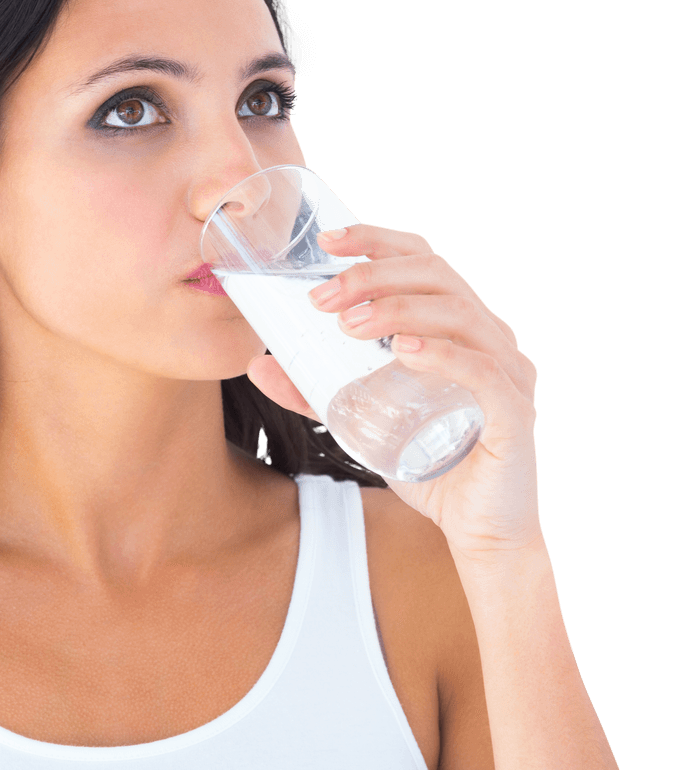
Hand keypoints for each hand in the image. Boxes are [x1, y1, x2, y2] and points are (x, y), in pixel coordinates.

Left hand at [245, 224, 541, 560]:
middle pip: (437, 276)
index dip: (377, 241)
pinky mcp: (513, 413)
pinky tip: (406, 351)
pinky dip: (444, 354)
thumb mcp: (358, 418)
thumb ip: (311, 392)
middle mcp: (487, 337)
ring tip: (349, 325)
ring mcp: (507, 371)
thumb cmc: (426, 463)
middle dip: (374, 276)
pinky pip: (484, 372)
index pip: (422, 260)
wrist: (476, 529)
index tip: (327, 241)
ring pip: (459, 314)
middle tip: (323, 299)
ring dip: (399, 310)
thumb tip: (256, 364)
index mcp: (456, 325)